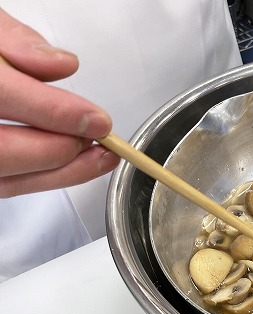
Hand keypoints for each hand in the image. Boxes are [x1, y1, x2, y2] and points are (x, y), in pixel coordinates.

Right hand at [0, 8, 119, 197]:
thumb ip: (18, 42)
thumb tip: (60, 64)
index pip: (2, 95)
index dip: (55, 112)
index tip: (95, 118)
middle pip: (2, 151)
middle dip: (59, 148)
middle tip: (95, 136)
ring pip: (5, 180)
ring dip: (60, 172)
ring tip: (96, 155)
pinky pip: (7, 184)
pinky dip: (45, 177)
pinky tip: (72, 164)